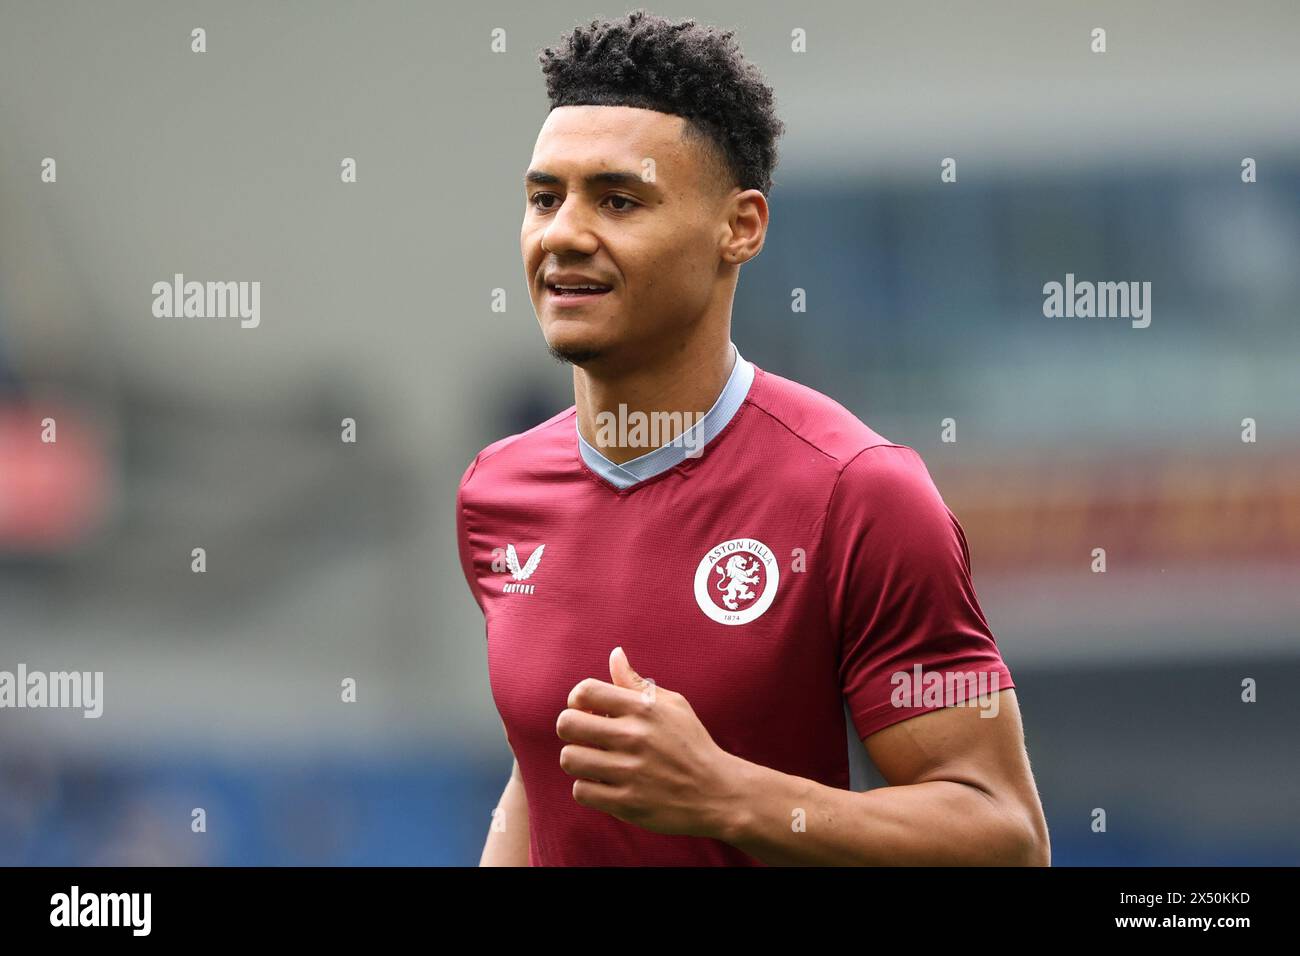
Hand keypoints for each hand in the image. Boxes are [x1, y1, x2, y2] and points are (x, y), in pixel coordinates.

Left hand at [556, 646, 743, 837]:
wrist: (717, 793)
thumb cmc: (692, 744)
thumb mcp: (673, 705)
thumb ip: (636, 682)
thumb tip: (614, 654)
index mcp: (643, 708)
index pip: (584, 691)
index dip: (577, 699)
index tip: (587, 710)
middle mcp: (633, 737)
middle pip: (567, 724)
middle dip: (570, 729)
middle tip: (585, 736)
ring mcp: (629, 771)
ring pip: (570, 758)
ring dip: (577, 759)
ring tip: (594, 761)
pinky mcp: (626, 803)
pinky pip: (581, 791)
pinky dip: (588, 788)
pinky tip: (604, 783)